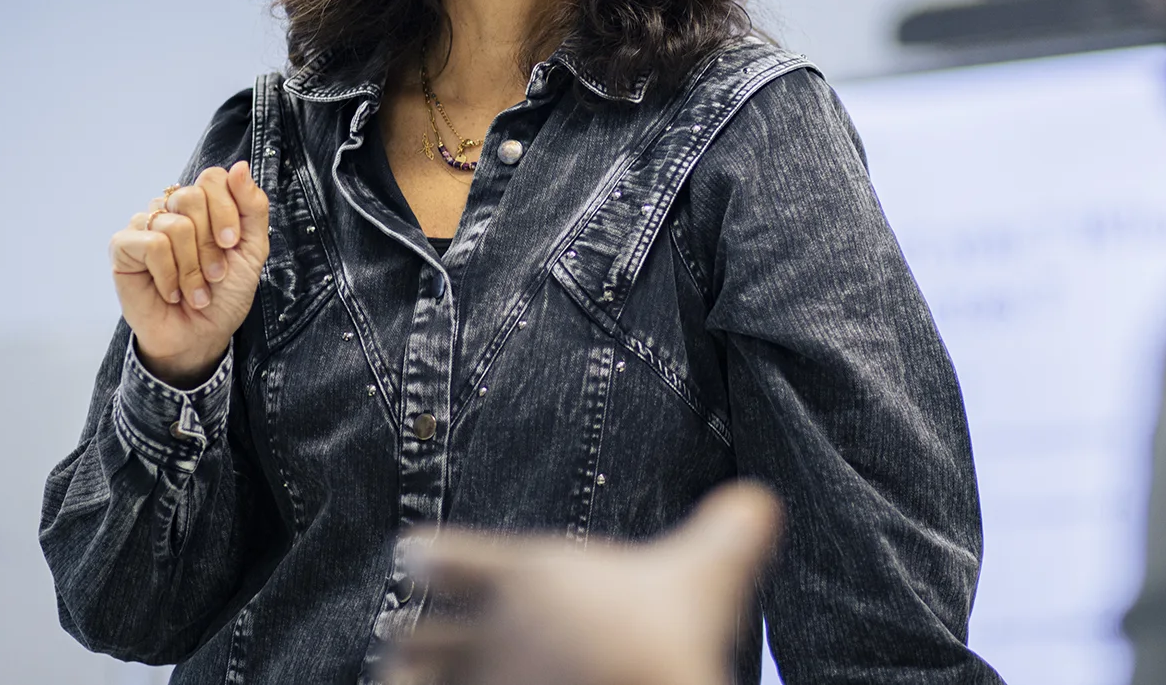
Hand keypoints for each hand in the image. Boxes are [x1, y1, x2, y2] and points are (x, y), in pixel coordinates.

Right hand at [108, 162, 269, 386]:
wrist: (200, 335)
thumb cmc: (224, 294)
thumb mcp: (252, 249)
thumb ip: (252, 207)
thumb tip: (240, 167)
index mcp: (203, 205)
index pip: (213, 178)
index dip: (226, 210)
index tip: (232, 244)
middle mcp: (171, 208)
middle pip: (193, 197)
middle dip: (211, 244)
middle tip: (215, 275)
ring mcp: (145, 225)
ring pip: (175, 225)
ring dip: (193, 268)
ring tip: (195, 291)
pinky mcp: (122, 247)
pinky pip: (152, 244)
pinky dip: (169, 275)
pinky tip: (171, 292)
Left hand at [393, 482, 781, 684]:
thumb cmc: (666, 641)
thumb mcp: (708, 576)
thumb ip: (731, 533)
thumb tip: (760, 499)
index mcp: (526, 575)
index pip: (441, 557)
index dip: (428, 560)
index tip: (417, 559)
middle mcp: (485, 631)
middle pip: (412, 633)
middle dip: (410, 638)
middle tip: (411, 642)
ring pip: (405, 680)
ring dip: (406, 680)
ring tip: (408, 683)